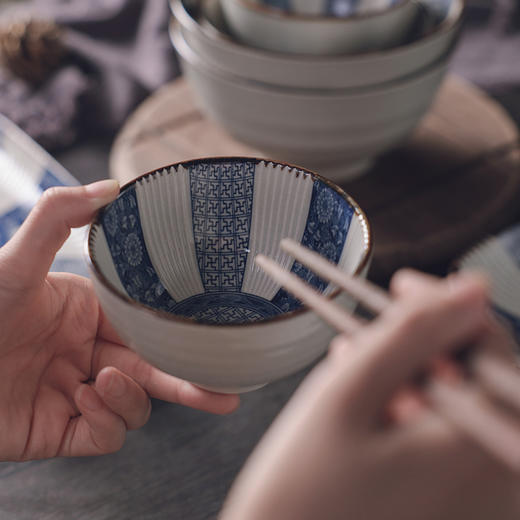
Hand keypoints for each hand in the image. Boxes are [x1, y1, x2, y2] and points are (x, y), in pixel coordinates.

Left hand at [0, 181, 238, 460]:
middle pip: (155, 372)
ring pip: (137, 406)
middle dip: (190, 384)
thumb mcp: (16, 260)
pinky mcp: (66, 431)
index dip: (178, 336)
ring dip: (132, 396)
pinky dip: (107, 418)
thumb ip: (58, 216)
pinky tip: (84, 397)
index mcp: (92, 316)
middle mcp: (93, 354)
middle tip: (226, 392)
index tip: (206, 339)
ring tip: (108, 378)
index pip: (148, 326)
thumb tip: (113, 187)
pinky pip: (108, 434)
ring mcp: (81, 394)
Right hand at [220, 270, 519, 519]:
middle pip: (474, 375)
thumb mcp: (347, 394)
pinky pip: (447, 434)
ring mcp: (480, 497)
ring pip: (456, 402)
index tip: (402, 282)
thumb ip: (410, 334)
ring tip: (354, 364)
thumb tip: (468, 287)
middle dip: (420, 344)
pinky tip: (369, 401)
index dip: (446, 304)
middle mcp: (496, 478)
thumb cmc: (302, 488)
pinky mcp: (457, 502)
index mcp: (478, 449)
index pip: (491, 346)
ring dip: (409, 373)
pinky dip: (410, 407)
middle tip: (365, 333)